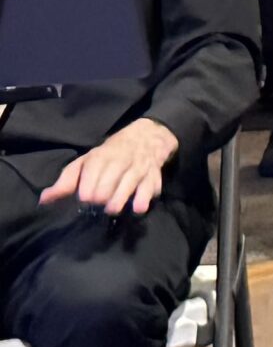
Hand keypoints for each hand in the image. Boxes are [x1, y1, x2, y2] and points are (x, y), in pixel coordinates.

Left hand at [40, 118, 177, 215]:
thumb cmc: (110, 154)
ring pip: (131, 183)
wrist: (147, 136)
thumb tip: (44, 200)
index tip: (83, 199)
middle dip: (102, 196)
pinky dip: (145, 197)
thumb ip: (66, 181)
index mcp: (102, 157)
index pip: (94, 172)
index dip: (87, 188)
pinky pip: (152, 186)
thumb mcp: (86, 162)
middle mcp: (121, 161)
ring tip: (112, 210)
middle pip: (111, 180)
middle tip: (98, 204)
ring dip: (120, 198)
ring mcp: (139, 167)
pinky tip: (138, 208)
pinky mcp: (154, 175)